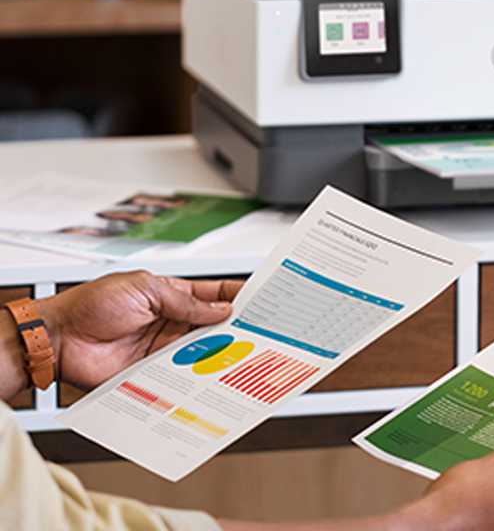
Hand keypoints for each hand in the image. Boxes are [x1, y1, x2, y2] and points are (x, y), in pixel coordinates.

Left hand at [35, 271, 242, 389]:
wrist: (60, 339)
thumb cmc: (92, 305)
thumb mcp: (144, 289)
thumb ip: (185, 302)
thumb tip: (220, 309)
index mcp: (171, 295)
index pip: (213, 294)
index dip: (236, 295)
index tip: (260, 300)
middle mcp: (171, 322)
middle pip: (214, 326)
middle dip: (237, 327)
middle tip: (260, 331)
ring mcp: (164, 348)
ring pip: (203, 351)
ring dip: (222, 352)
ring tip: (245, 353)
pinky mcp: (155, 372)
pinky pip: (184, 374)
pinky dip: (200, 375)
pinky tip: (215, 374)